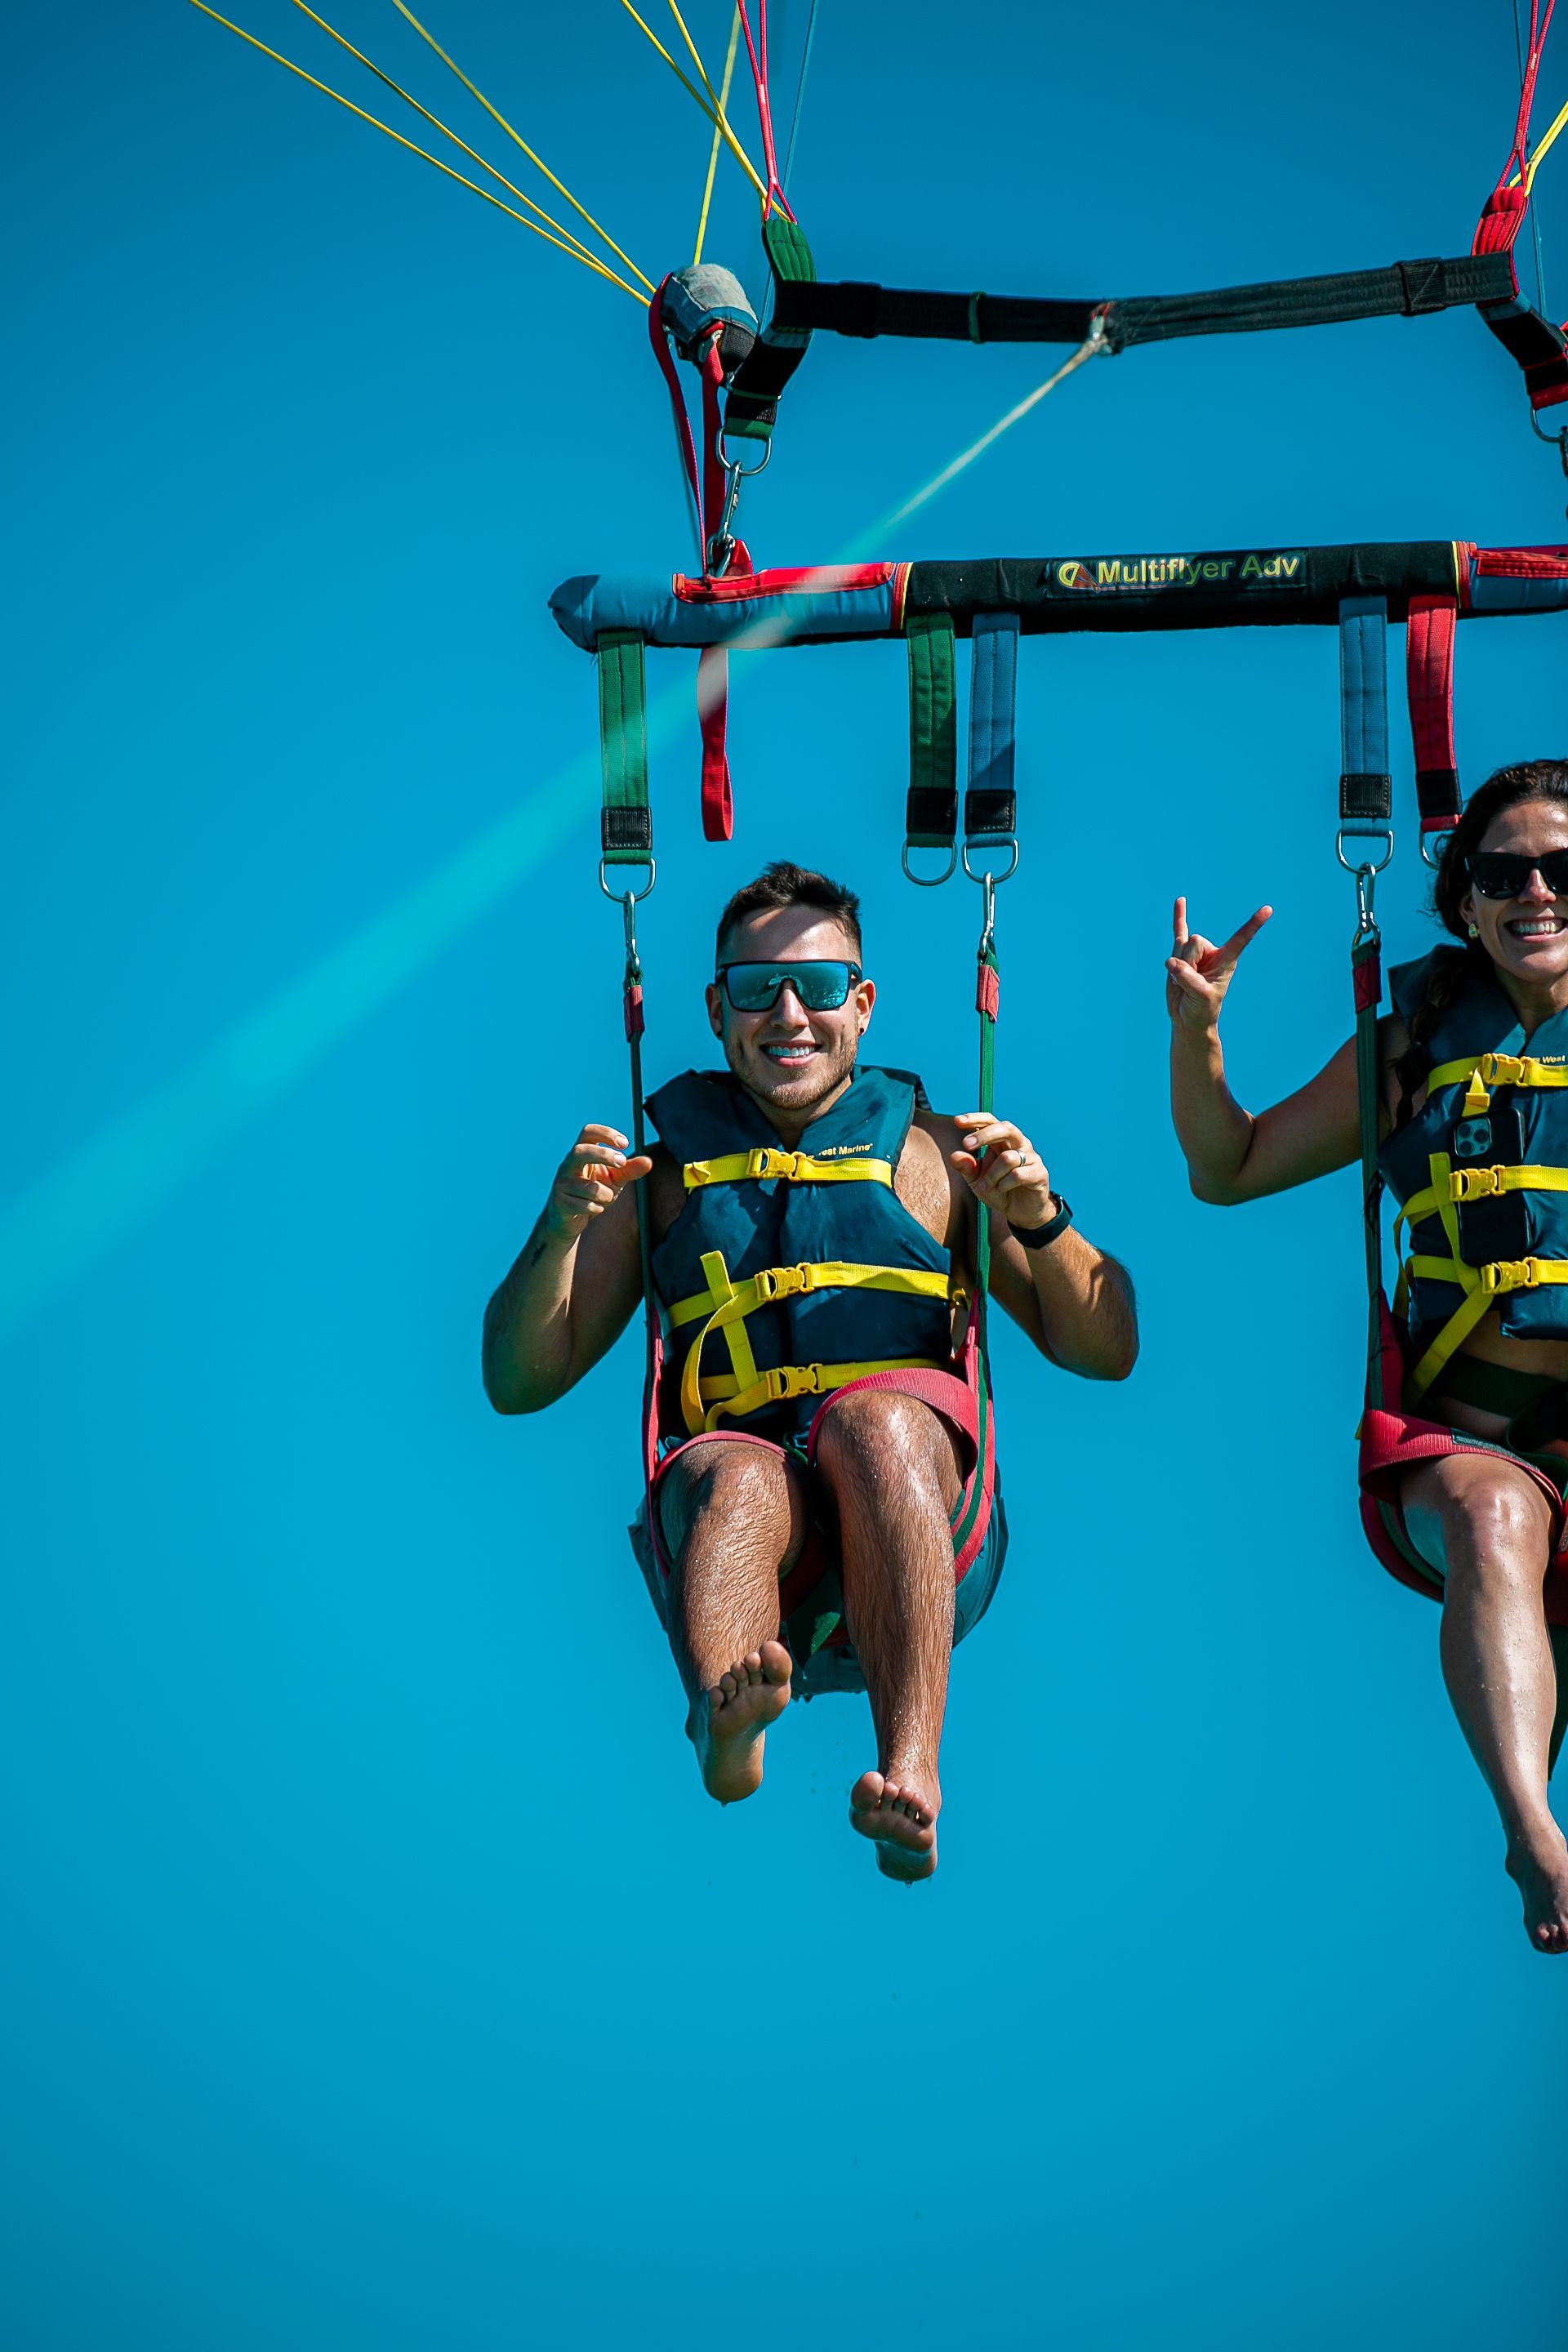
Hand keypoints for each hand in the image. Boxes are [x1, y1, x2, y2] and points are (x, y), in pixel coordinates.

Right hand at [545, 1123, 652, 1241]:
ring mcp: (561, 1184)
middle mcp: (567, 1165)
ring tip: (605, 1198)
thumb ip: (630, 1170)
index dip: (606, 1133)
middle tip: (621, 1163)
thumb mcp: (615, 1179)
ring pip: (588, 1187)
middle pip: (580, 1151)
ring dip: (605, 1194)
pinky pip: (585, 1206)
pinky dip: (597, 1209)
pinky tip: (594, 1209)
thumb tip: (649, 1161)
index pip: (588, 1132)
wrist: (571, 1220)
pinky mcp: (559, 1203)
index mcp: (581, 1153)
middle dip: (603, 1155)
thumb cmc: (593, 1193)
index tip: (625, 1144)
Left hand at [950, 1114, 1056, 1228]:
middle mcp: (1018, 1144)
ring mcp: (1031, 1157)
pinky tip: (1003, 1190)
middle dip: (985, 1135)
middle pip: (1006, 1128)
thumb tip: (953, 1156)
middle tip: (966, 1145)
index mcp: (1002, 1141)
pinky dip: (1004, 1185)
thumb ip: (966, 1168)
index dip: (975, 1119)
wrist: (1020, 1212)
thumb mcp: (976, 1181)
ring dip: (992, 1175)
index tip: (957, 1121)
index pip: (990, 1121)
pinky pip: (1017, 1175)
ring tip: (988, 1186)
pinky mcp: (1039, 1173)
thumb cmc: (998, 1190)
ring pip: (1007, 1158)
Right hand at [1165, 895, 1271, 1033]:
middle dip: (1188, 963)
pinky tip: (1180, 900)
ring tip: (1182, 983)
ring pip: (1180, 945)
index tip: (1268, 909)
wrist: (1187, 1016)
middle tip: (1191, 984)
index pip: (1241, 939)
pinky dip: (1178, 916)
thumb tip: (1171, 962)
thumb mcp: (1200, 996)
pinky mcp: (1180, 953)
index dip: (1253, 925)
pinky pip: (1179, 930)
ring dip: (1176, 967)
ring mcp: (1195, 952)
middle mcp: (1212, 952)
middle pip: (1195, 943)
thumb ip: (1187, 978)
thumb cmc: (1201, 1009)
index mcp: (1226, 960)